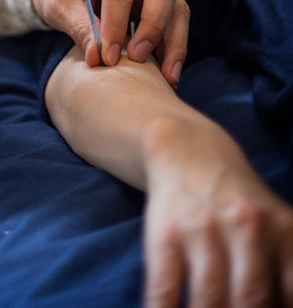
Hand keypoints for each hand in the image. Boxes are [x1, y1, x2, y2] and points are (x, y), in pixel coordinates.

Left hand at [29, 0, 188, 85]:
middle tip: (137, 59)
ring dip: (173, 41)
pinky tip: (167, 71)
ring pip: (176, 3)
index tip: (108, 57)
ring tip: (166, 77)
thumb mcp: (56, 0)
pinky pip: (176, 15)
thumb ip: (78, 25)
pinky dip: (173, 43)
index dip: (116, 24)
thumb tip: (97, 56)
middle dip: (153, 27)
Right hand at [143, 116, 292, 306]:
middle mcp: (245, 225)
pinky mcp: (165, 234)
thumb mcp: (277, 228)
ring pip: (210, 301)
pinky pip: (164, 290)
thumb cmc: (241, 205)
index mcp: (281, 229)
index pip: (291, 290)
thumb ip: (286, 274)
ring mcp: (202, 229)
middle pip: (251, 300)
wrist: (188, 151)